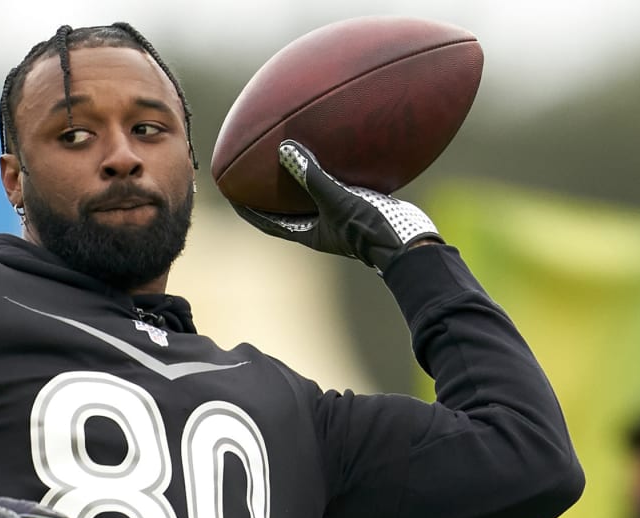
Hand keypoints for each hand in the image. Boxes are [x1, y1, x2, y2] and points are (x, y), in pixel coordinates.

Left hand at [231, 139, 443, 270]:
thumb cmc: (372, 228)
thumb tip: (285, 149)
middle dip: (268, 191)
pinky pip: (338, 186)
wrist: (412, 246)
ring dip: (299, 181)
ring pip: (311, 198)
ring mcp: (341, 219)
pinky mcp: (361, 209)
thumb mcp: (338, 199)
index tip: (228, 189)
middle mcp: (321, 227)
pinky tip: (338, 149)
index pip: (265, 220)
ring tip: (290, 157)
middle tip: (251, 171)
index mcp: (308, 231)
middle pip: (284, 208)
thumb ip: (312, 175)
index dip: (245, 207)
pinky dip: (332, 171)